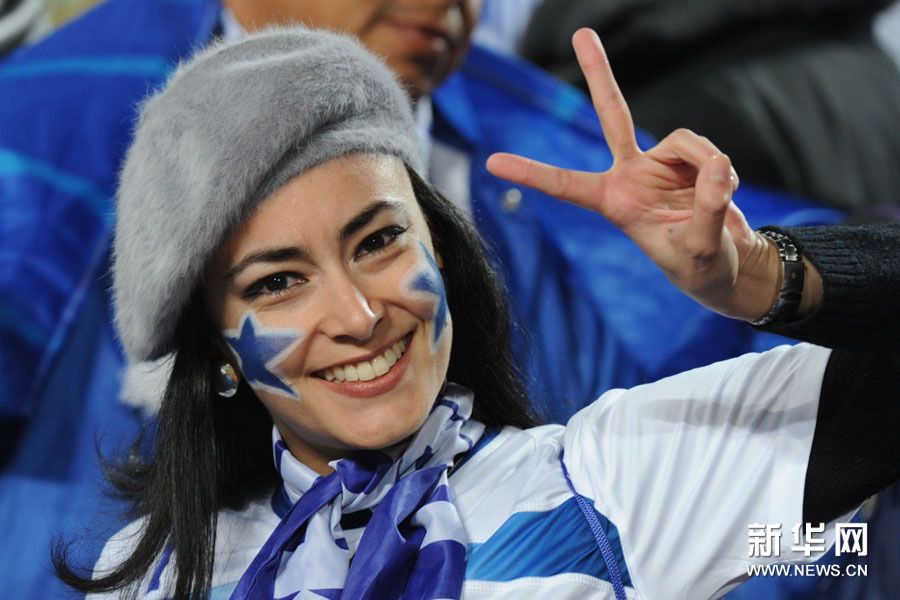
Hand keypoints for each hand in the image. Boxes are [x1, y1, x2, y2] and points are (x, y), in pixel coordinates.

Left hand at [486, 28, 780, 320]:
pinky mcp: (687, 159)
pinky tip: (724, 188)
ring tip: (718, 198)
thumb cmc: (702, 267)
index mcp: (614, 203)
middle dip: (600, 73)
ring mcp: (659, 163)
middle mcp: (629, 175)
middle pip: (613, 115)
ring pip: (685, 140)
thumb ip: (707, 207)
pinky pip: (705, 149)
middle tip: (583, 33)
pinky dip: (720, 168)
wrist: (727, 265)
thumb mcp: (700, 247)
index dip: (532, 173)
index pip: (567, 185)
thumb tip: (717, 165)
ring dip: (708, 165)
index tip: (491, 162)